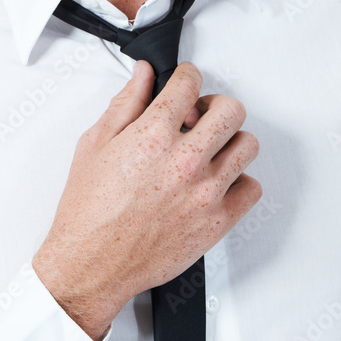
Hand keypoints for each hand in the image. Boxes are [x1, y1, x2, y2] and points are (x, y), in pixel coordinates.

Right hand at [32, 61, 261, 340]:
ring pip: (247, 145)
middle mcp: (185, 160)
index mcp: (153, 135)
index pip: (189, 83)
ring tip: (209, 149)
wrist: (91, 265)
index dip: (186, 76)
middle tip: (198, 117)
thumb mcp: (95, 144)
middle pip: (231, 109)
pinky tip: (216, 181)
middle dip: (214, 105)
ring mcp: (206, 192)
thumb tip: (144, 76)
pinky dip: (238, 180)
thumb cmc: (88, 211)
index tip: (184, 82)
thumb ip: (126, 103)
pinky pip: (252, 188)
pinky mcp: (218, 222)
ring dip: (229, 140)